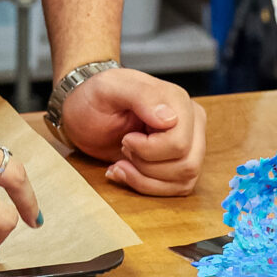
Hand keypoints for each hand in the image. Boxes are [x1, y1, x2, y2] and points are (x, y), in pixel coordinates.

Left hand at [59, 68, 204, 195]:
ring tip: (122, 160)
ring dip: (145, 177)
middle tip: (124, 146)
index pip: (179, 143)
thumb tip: (170, 119)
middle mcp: (191, 123)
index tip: (126, 138)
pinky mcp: (180, 164)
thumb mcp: (109, 87)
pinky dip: (146, 185)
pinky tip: (126, 170)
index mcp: (178, 101)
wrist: (85, 113)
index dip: (148, 149)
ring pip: (184, 179)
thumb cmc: (96, 97)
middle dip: (146, 164)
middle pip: (186, 165)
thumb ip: (141, 95)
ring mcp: (189, 145)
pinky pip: (177, 188)